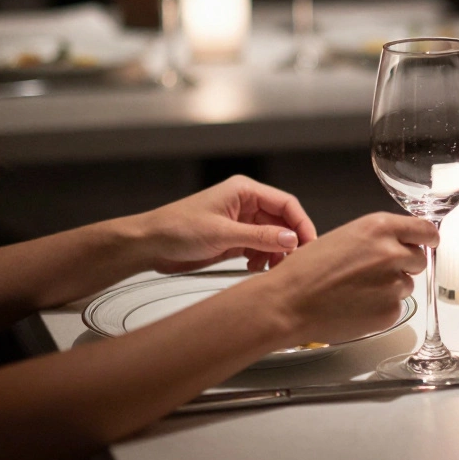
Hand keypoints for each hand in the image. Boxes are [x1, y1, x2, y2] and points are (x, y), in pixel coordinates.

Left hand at [132, 175, 317, 274]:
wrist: (149, 244)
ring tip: (271, 267)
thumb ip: (259, 237)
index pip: (286, 204)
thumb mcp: (222, 233)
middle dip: (288, 242)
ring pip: (272, 237)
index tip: (309, 243)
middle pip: (282, 221)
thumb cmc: (176, 228)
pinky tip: (254, 268)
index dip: (301, 223)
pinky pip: (259, 248)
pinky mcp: (234, 239)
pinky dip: (262, 259)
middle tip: (293, 261)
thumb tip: (290, 239)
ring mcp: (241, 222)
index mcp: (245, 191)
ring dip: (275, 253)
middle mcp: (246, 204)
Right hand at [264, 212, 436, 344]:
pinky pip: (396, 307)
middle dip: (404, 264)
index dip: (427, 239)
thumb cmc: (306, 270)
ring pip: (407, 284)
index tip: (428, 243)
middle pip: (419, 258)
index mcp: (379, 228)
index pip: (425, 230)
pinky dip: (381, 308)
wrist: (288, 302)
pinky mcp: (390, 311)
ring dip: (390, 287)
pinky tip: (357, 306)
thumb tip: (399, 244)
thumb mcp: (345, 236)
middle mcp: (391, 253)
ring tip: (357, 290)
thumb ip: (378, 237)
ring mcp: (393, 284)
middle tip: (375, 272)